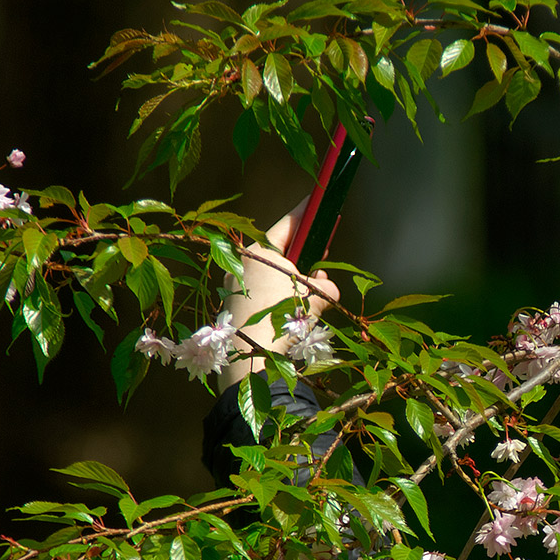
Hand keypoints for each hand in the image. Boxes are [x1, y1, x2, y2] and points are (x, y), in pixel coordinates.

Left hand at [219, 199, 340, 388]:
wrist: (253, 358)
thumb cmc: (284, 320)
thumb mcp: (316, 298)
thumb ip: (328, 287)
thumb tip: (327, 287)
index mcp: (261, 252)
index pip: (289, 224)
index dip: (308, 213)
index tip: (318, 201)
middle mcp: (242, 262)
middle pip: (279, 251)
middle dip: (303, 256)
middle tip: (321, 257)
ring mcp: (233, 284)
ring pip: (270, 274)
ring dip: (291, 281)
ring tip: (309, 299)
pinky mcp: (231, 304)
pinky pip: (260, 292)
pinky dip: (276, 297)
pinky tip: (289, 314)